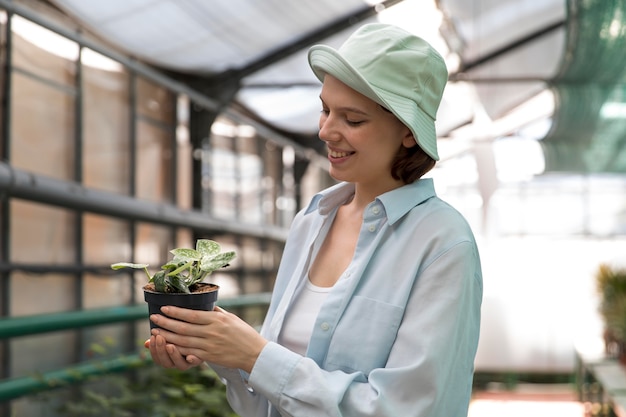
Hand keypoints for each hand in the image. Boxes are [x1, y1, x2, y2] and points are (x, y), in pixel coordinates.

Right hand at [145, 334, 202, 369]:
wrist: (206, 337)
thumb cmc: (185, 334)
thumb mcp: (172, 335)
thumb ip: (160, 339)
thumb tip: (145, 343)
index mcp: (169, 358)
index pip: (157, 358)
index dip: (153, 349)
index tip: (152, 336)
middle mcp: (178, 363)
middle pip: (166, 363)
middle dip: (161, 351)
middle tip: (160, 337)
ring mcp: (189, 363)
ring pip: (180, 365)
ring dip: (174, 355)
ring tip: (171, 345)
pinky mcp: (201, 359)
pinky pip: (197, 362)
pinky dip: (193, 360)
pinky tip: (190, 356)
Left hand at [147, 306, 267, 372]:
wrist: (254, 352)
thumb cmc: (244, 333)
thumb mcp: (231, 318)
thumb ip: (217, 312)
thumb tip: (206, 305)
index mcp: (216, 319)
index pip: (191, 314)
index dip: (175, 311)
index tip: (163, 308)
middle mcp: (211, 332)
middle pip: (183, 327)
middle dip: (166, 323)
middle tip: (153, 318)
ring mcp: (209, 345)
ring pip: (183, 340)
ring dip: (167, 336)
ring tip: (155, 332)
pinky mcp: (209, 356)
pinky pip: (189, 352)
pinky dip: (177, 349)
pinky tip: (167, 346)